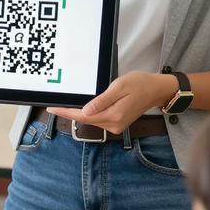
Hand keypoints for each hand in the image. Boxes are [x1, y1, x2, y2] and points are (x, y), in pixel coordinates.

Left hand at [47, 71, 176, 133]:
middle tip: (53, 106)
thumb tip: (85, 112)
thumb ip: (101, 101)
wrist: (157, 90)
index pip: (83, 117)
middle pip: (85, 120)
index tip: (52, 109)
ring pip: (91, 120)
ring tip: (64, 106)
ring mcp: (116, 126)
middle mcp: (114, 125)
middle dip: (69, 113)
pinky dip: (89, 114)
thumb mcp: (119, 87)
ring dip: (79, 114)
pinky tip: (82, 108)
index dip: (66, 113)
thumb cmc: (140, 84)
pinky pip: (98, 119)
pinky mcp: (117, 123)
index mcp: (113, 116)